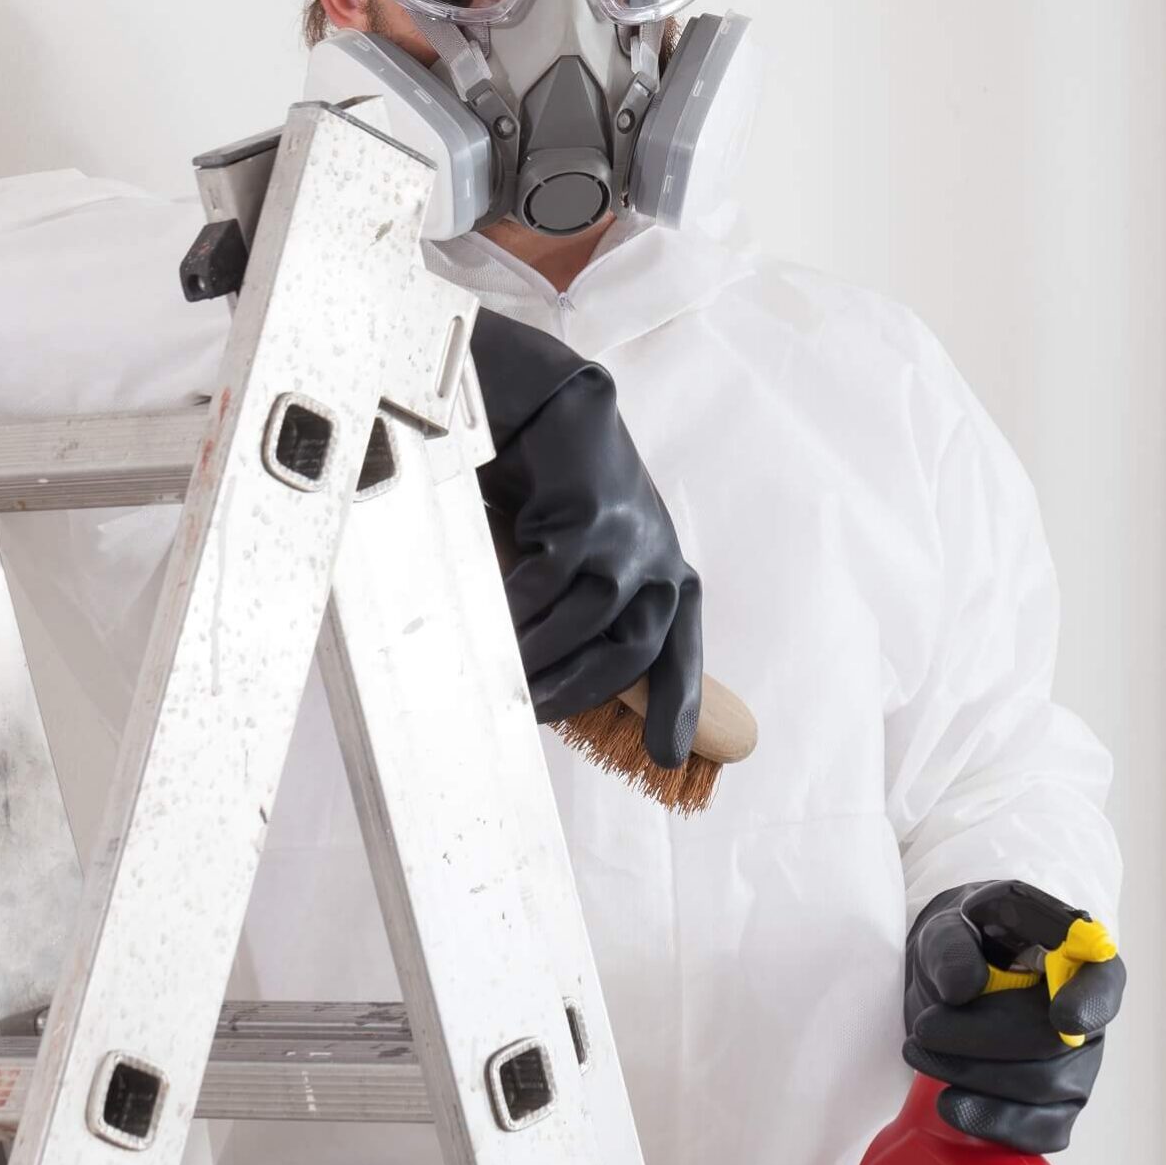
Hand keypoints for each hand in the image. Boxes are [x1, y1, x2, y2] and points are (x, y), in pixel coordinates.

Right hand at [470, 310, 702, 766]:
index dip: (676, 705)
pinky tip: (487, 625)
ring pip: (583, 625)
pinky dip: (512, 616)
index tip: (669, 758)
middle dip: (577, 693)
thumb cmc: (555, 492)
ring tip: (496, 676)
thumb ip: (583, 613)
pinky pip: (546, 590)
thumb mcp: (581, 559)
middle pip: (630, 652)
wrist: (545, 407)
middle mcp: (659, 560)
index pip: (678, 651)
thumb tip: (553, 684)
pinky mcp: (589, 520)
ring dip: (534, 658)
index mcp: (666, 574)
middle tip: (528, 713)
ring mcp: (629, 539)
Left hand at [901, 880, 1127, 1154]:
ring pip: (1041, 1089)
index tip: (1061, 1019)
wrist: (956, 980)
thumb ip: (953, 945)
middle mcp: (1089, 1018)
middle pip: (1054, 1045)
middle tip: (922, 1030)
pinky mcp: (1057, 1109)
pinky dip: (992, 1122)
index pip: (1104, 983)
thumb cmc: (969, 944)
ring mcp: (1078, 1069)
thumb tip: (963, 989)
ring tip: (920, 1053)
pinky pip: (1040, 1131)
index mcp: (1079, 958)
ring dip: (973, 1076)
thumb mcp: (953, 924)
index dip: (1090, 1004)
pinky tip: (950, 1103)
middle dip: (981, 1041)